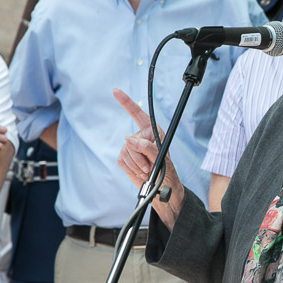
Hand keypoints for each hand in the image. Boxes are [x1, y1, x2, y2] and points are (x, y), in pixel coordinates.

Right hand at [113, 89, 183, 229]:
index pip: (138, 114)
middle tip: (151, 167)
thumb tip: (128, 140)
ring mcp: (131, 148)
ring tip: (147, 171)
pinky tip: (139, 173)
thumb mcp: (162, 159)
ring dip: (137, 165)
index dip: (126, 102)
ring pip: (125, 152)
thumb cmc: (167, 173)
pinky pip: (121, 160)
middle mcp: (141, 137)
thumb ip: (147, 147)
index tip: (115, 91)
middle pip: (130, 141)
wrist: (162, 191)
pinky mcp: (124, 158)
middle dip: (141, 157)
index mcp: (152, 131)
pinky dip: (130, 169)